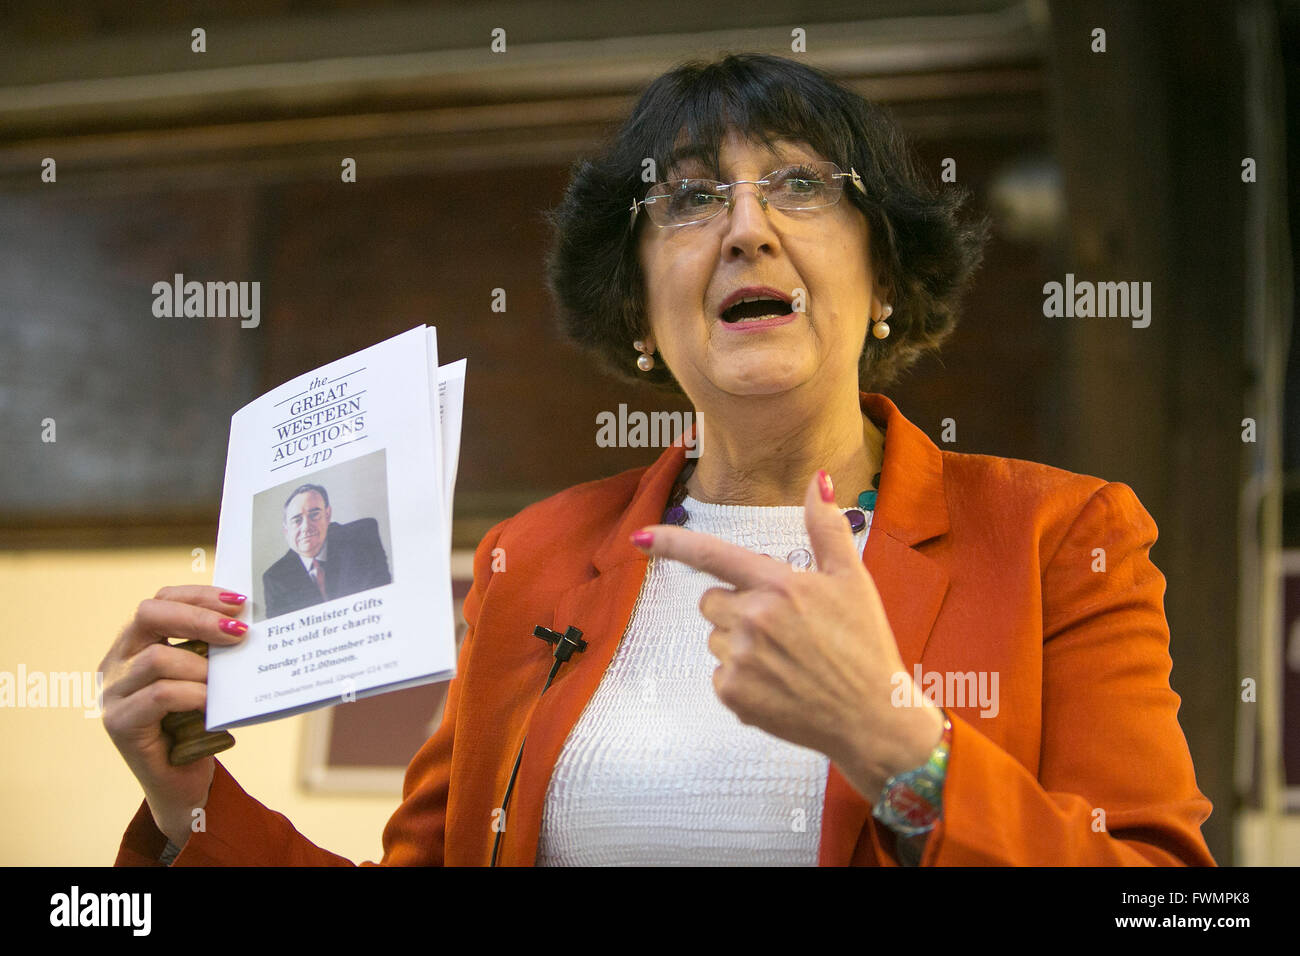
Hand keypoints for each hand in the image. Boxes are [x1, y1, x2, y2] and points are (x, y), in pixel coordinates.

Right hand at [99, 585, 249, 847]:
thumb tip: (248, 619)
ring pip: (156, 659)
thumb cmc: (198, 725)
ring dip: (201, 666)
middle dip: (200, 617)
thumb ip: (211, 650)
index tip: (239, 602)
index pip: (161, 600)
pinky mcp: (118, 724)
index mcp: (135, 644)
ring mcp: (112, 693)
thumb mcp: (205, 678)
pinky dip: (193, 695)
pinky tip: (213, 703)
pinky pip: (159, 696)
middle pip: (149, 614)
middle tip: (239, 631)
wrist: (183, 784)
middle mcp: (116, 662)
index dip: (200, 595)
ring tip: (226, 679)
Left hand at [630, 469, 943, 801]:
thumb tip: (820, 478)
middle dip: (736, 607)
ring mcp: (741, 659)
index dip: (671, 543)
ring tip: (786, 660)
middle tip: (782, 628)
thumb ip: (825, 527)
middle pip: (711, 600)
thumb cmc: (865, 645)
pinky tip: (779, 685)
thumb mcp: (852, 579)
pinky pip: (720, 674)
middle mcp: (752, 619)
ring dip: (740, 644)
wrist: (873, 719)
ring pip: (716, 638)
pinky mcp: (734, 695)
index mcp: (777, 585)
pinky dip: (742, 680)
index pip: (713, 554)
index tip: (638, 538)